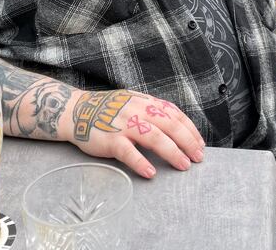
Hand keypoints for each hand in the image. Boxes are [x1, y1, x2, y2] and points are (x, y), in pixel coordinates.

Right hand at [59, 89, 205, 178]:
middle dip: (187, 142)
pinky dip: (141, 162)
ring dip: (172, 152)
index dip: (190, 129)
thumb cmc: (108, 110)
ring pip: (154, 137)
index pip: (174, 114)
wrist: (76, 111)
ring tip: (183, 165)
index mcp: (145, 102)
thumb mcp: (133, 102)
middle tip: (198, 158)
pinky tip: (151, 173)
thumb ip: (152, 111)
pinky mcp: (110, 140)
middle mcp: (137, 111)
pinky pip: (128, 152)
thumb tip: (176, 127)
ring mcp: (124, 125)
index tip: (200, 144)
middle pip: (169, 125)